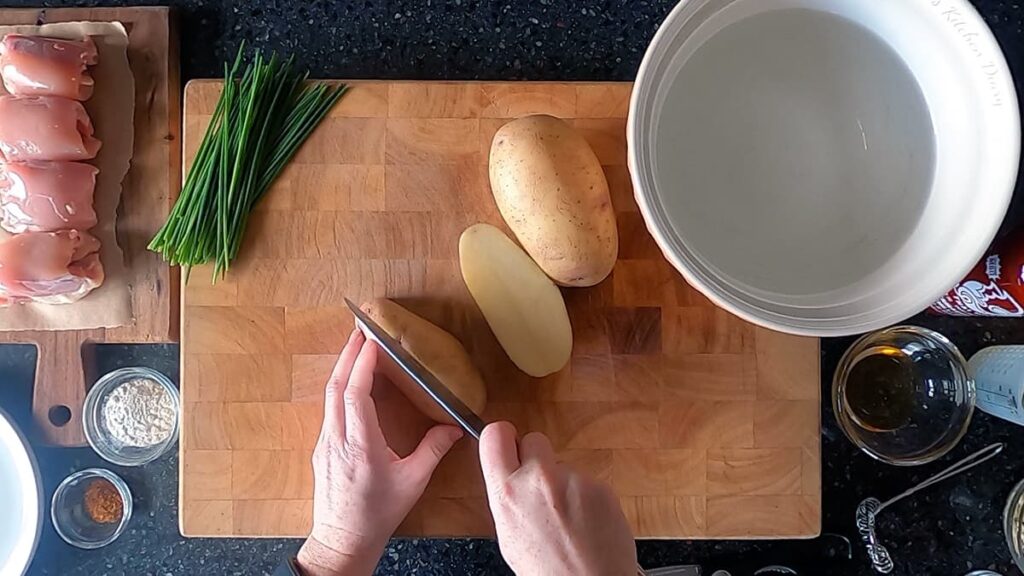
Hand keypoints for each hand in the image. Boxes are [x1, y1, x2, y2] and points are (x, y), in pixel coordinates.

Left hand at [297, 330, 463, 575]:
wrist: (343, 539)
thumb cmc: (378, 513)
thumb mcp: (413, 482)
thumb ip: (433, 450)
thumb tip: (455, 428)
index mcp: (361, 446)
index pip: (355, 395)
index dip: (362, 365)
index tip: (372, 342)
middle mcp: (337, 440)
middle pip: (336, 387)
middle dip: (348, 355)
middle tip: (360, 330)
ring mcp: (325, 443)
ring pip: (328, 397)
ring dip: (342, 369)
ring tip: (355, 347)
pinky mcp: (322, 449)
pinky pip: (328, 409)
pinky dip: (339, 387)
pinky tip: (350, 381)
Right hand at [479, 422, 636, 575]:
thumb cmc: (549, 572)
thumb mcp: (509, 534)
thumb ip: (509, 496)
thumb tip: (510, 476)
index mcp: (508, 493)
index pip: (494, 434)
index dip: (502, 438)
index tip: (509, 445)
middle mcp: (539, 480)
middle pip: (534, 439)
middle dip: (536, 458)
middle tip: (541, 485)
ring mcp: (573, 480)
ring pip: (564, 464)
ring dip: (565, 483)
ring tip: (568, 519)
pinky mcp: (600, 486)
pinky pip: (587, 481)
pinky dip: (587, 497)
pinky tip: (586, 522)